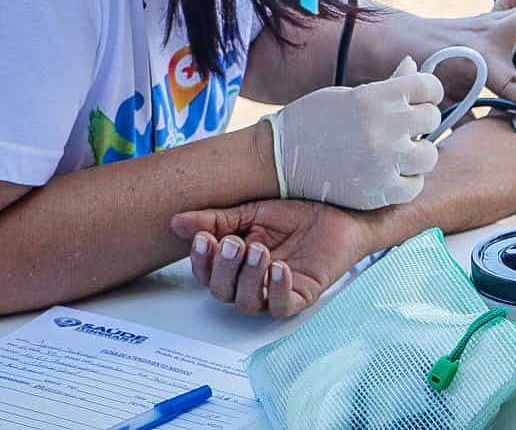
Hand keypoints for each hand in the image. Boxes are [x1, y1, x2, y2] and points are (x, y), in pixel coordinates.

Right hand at [170, 199, 373, 317]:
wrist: (337, 208)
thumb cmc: (295, 214)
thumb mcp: (251, 212)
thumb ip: (217, 220)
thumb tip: (178, 222)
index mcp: (235, 264)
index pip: (206, 274)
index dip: (201, 260)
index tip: (204, 238)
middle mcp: (251, 282)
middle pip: (223, 292)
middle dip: (224, 269)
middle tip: (235, 243)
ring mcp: (275, 291)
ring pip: (248, 302)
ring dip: (248, 278)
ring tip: (259, 250)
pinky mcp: (301, 296)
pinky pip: (282, 305)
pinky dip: (278, 290)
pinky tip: (280, 268)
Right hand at [269, 59, 441, 209]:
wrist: (278, 159)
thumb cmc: (312, 121)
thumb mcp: (349, 95)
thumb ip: (387, 84)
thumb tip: (413, 66)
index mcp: (376, 96)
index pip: (429, 86)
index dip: (426, 92)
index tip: (418, 99)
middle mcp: (385, 126)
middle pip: (431, 118)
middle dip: (419, 121)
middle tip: (401, 128)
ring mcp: (384, 161)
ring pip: (429, 155)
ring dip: (417, 153)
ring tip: (398, 154)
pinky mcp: (378, 191)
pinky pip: (414, 186)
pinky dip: (406, 181)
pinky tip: (390, 174)